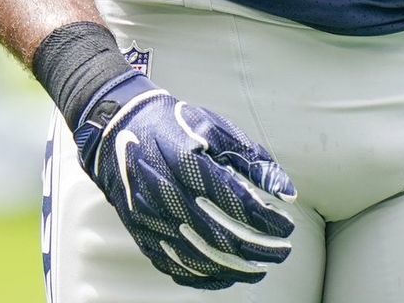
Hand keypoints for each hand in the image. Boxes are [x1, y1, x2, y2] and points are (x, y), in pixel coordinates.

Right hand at [71, 73, 297, 289]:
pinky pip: (173, 264)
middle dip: (256, 249)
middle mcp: (165, 193)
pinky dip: (202, 277)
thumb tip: (287, 192)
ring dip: (234, 269)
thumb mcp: (216, 129)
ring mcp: (150, 217)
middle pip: (218, 234)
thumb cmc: (172, 125)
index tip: (286, 226)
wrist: (116, 129)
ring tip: (260, 270)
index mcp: (186, 161)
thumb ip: (253, 160)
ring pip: (196, 257)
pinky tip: (225, 277)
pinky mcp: (141, 232)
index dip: (264, 219)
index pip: (235, 201)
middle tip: (281, 252)